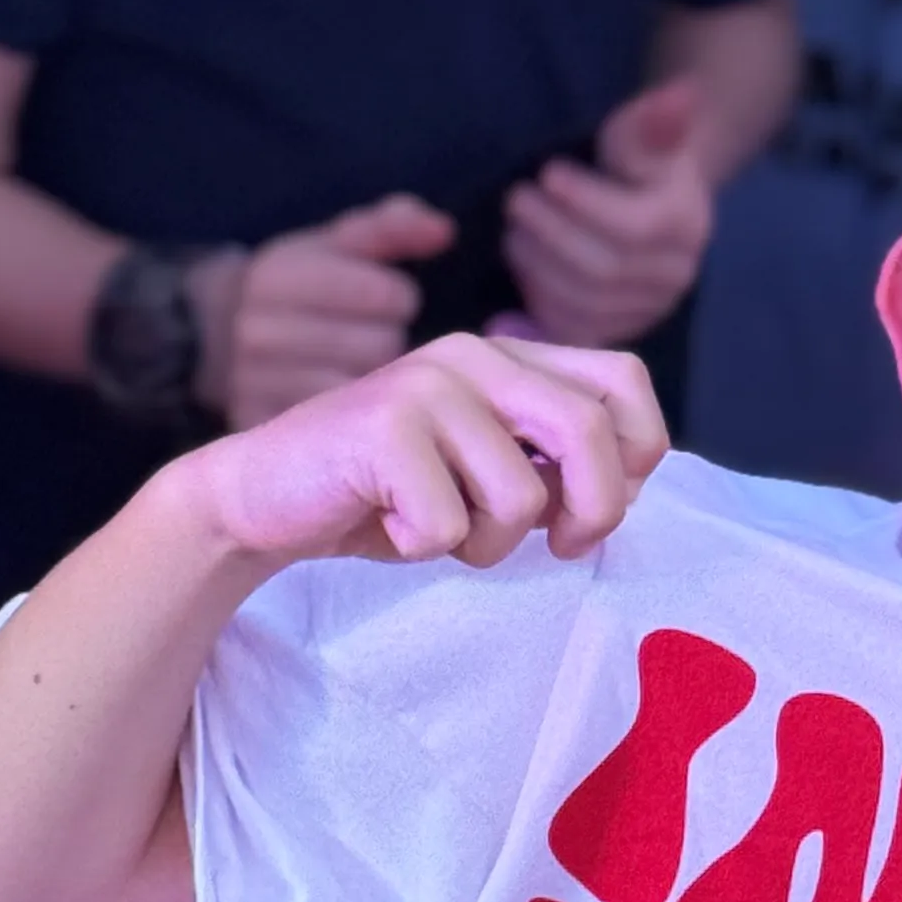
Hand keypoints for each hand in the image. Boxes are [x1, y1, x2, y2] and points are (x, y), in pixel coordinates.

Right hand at [182, 333, 668, 576]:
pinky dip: (424, 547)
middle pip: (589, 434)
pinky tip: (387, 524)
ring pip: (520, 496)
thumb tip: (627, 482)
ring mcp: (426, 384)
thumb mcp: (488, 473)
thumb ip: (551, 462)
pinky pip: (448, 524)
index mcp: (510, 358)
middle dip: (592, 511)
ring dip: (488, 544)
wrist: (264, 498)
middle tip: (560, 546)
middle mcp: (474, 355)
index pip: (625, 382)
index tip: (600, 506)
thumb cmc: (388, 495)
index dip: (637, 454)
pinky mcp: (381, 427)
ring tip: (436, 527)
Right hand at [196, 195, 455, 429]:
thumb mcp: (334, 244)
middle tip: (368, 338)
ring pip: (365, 395)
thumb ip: (391, 228)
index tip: (384, 300)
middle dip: (387, 340)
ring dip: (377, 385)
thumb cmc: (299, 287)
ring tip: (356, 370)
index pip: (387, 296)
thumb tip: (444, 230)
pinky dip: (355, 423)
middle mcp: (260, 332)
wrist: (213, 338)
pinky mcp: (261, 430)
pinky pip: (340, 436)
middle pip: (381, 347)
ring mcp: (255, 386)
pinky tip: (347, 409)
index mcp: (279, 276)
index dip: (398, 297)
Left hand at [501, 79, 714, 345]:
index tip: (547, 173)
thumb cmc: (636, 163)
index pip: (633, 228)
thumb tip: (683, 92)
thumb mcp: (641, 136)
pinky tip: (524, 267)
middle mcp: (675, 276)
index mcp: (685, 225)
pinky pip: (572, 331)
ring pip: (584, 304)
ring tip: (514, 232)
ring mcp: (647, 310)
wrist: (650, 204)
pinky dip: (539, 301)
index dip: (584, 203)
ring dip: (537, 266)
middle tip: (516, 200)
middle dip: (551, 234)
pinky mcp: (618, 332)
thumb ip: (653, 122)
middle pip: (604, 271)